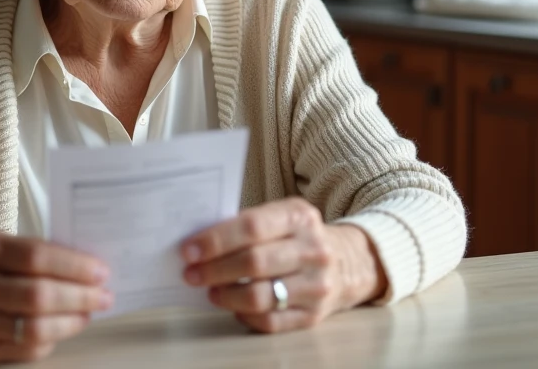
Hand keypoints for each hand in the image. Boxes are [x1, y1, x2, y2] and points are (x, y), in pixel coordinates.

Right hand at [0, 230, 112, 363]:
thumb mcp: (0, 242)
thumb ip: (38, 253)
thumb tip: (90, 270)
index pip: (36, 257)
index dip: (74, 266)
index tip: (101, 271)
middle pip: (37, 296)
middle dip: (80, 297)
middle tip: (104, 296)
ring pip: (33, 329)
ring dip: (71, 322)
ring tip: (89, 312)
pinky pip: (25, 350)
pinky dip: (52, 339)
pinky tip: (64, 327)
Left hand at [180, 197, 386, 332]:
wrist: (348, 262)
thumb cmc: (299, 237)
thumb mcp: (283, 216)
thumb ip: (248, 224)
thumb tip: (199, 243)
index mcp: (300, 217)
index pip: (252, 227)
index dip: (216, 240)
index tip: (189, 250)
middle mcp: (313, 250)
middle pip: (254, 262)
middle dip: (214, 269)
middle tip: (192, 273)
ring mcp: (316, 285)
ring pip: (261, 296)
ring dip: (226, 296)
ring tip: (211, 291)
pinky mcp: (314, 315)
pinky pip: (270, 321)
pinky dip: (245, 315)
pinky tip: (234, 306)